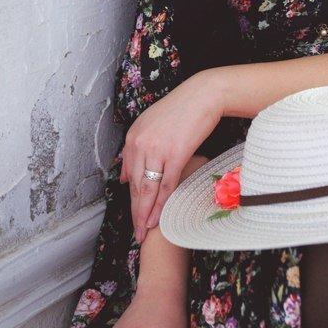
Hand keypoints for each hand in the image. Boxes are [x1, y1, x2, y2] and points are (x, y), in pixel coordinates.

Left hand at [120, 70, 223, 241]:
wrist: (204, 94)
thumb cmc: (182, 108)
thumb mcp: (151, 124)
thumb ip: (136, 149)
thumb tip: (123, 177)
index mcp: (133, 137)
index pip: (128, 176)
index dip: (131, 199)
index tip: (133, 215)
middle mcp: (140, 144)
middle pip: (135, 186)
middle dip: (135, 212)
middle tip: (136, 232)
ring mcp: (157, 149)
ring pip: (148, 189)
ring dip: (146, 213)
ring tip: (145, 231)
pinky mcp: (176, 154)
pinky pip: (166, 185)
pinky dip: (162, 204)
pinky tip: (159, 217)